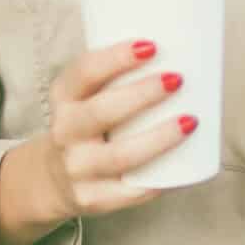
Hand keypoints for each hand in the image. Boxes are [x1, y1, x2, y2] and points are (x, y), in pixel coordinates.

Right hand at [33, 39, 194, 220]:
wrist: (54, 178)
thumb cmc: (87, 126)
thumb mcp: (85, 96)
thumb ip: (117, 77)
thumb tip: (183, 51)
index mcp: (64, 97)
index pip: (84, 72)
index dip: (116, 58)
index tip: (151, 46)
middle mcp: (65, 132)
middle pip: (102, 111)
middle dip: (143, 94)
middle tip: (178, 79)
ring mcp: (77, 168)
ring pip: (120, 155)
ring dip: (159, 138)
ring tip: (190, 121)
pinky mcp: (92, 198)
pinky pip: (129, 192)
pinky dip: (158, 181)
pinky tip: (182, 168)